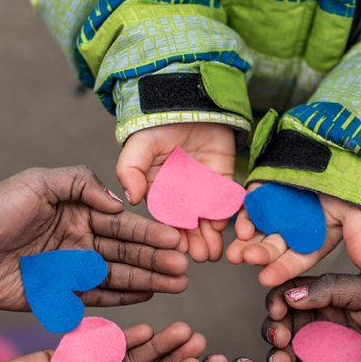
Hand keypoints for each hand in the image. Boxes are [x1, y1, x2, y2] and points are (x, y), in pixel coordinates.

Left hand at [0, 165, 189, 310]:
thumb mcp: (39, 182)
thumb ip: (80, 184)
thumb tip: (119, 203)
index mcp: (78, 212)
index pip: (122, 224)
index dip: (150, 233)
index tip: (176, 240)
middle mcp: (79, 241)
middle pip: (126, 253)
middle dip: (157, 260)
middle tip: (185, 270)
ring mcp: (70, 271)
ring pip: (117, 276)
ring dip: (148, 280)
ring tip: (177, 285)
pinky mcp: (58, 296)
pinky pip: (95, 298)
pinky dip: (121, 298)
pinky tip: (146, 296)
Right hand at [116, 123, 237, 262]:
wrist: (189, 103)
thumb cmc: (158, 125)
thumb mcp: (139, 146)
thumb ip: (130, 169)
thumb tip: (130, 198)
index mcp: (160, 194)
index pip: (166, 221)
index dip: (172, 236)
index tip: (177, 250)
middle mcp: (183, 198)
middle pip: (190, 226)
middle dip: (195, 243)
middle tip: (201, 258)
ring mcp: (204, 191)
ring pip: (209, 220)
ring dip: (213, 237)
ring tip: (216, 252)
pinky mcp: (224, 181)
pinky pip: (229, 201)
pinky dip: (230, 214)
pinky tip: (230, 227)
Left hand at [226, 184, 360, 286]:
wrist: (340, 158)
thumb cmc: (350, 190)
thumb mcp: (356, 214)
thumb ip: (358, 238)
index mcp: (311, 243)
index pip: (294, 260)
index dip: (281, 270)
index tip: (265, 278)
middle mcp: (291, 233)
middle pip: (271, 248)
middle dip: (258, 255)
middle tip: (245, 259)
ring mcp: (275, 214)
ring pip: (257, 231)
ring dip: (244, 242)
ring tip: (234, 252)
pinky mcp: (264, 194)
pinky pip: (252, 206)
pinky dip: (245, 215)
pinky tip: (240, 225)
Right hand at [261, 274, 360, 361]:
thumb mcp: (357, 290)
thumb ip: (325, 289)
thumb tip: (291, 296)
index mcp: (315, 300)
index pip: (284, 298)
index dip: (275, 303)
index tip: (278, 310)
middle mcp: (310, 325)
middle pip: (278, 328)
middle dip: (273, 332)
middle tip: (280, 337)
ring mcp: (314, 352)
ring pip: (284, 355)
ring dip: (277, 358)